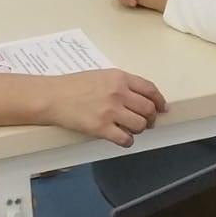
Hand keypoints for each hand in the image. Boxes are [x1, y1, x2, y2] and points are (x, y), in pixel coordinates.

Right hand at [45, 69, 165, 148]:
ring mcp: (110, 111)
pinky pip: (126, 139)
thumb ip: (121, 84)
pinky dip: (127, 141)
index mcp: (119, 78)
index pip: (150, 90)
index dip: (159, 101)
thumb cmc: (74, 86)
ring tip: (130, 129)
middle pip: (148, 109)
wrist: (52, 97)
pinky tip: (122, 138)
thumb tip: (142, 97)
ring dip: (139, 130)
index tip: (162, 108)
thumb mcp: (101, 76)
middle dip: (151, 118)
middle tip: (147, 122)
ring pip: (140, 125)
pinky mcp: (101, 128)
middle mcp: (118, 93)